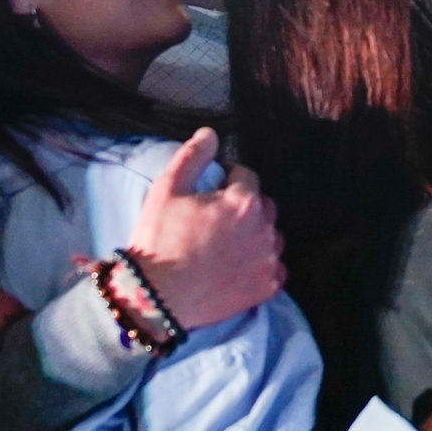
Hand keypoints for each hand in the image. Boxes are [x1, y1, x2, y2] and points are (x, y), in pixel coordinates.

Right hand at [125, 129, 283, 328]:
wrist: (156, 297)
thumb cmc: (159, 240)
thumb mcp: (167, 189)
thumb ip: (193, 156)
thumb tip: (211, 134)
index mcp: (244, 201)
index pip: (245, 175)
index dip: (227, 178)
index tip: (211, 188)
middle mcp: (264, 229)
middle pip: (263, 205)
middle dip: (244, 205)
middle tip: (216, 217)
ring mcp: (268, 260)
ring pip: (271, 235)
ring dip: (255, 233)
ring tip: (227, 242)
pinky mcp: (267, 287)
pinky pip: (275, 267)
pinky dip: (262, 263)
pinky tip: (239, 265)